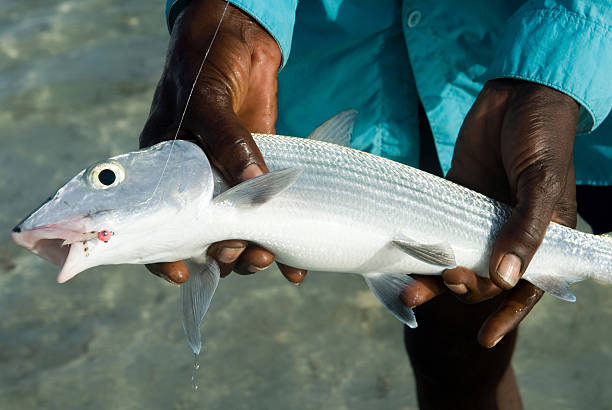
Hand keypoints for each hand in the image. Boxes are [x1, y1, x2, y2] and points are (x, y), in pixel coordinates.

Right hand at [139, 0, 305, 284]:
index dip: (164, 254)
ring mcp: (230, 180)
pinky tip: (294, 267)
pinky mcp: (262, 174)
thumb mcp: (206, 101)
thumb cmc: (204, 65)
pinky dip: (282, 241)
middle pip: (204, 235)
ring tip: (268, 256)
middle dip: (222, 254)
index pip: (157, 222)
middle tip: (241, 254)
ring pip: (238, 232)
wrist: (236, 39)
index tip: (181, 273)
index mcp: (166, 170)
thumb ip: (226, 142)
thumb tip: (254, 186)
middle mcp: (197, 183)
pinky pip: (269, 214)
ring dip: (252, 253)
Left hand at [402, 79, 578, 346]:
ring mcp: (482, 216)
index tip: (483, 336)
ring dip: (436, 277)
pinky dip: (425, 246)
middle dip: (464, 289)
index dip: (507, 314)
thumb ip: (525, 230)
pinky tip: (403, 257)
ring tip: (409, 289)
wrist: (517, 92)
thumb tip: (507, 278)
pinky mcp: (457, 197)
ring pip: (458, 257)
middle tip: (442, 284)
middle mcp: (511, 231)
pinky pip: (439, 230)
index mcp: (543, 235)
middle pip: (486, 276)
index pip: (526, 287)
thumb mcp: (540, 182)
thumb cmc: (540, 135)